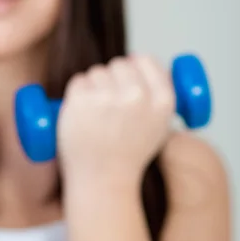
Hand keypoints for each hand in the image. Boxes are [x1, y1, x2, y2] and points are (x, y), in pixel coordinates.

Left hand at [57, 55, 174, 183]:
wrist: (103, 180)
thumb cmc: (128, 154)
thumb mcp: (158, 124)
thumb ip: (156, 94)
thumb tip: (141, 60)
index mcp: (162, 101)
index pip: (146, 59)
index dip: (134, 66)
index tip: (126, 78)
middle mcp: (138, 97)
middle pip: (119, 64)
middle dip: (111, 78)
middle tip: (109, 106)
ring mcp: (108, 98)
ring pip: (97, 72)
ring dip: (93, 87)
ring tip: (97, 116)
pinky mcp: (81, 100)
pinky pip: (78, 81)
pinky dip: (76, 94)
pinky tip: (82, 115)